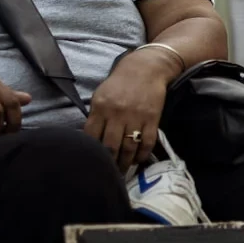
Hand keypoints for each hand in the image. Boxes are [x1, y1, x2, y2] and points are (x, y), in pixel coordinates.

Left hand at [87, 52, 169, 170]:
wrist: (146, 68)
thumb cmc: (120, 83)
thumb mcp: (101, 95)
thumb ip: (96, 116)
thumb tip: (90, 140)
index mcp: (101, 107)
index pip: (92, 136)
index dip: (91, 152)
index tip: (92, 163)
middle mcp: (117, 113)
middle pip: (110, 146)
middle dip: (109, 164)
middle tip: (108, 174)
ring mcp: (136, 117)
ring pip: (129, 147)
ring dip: (125, 163)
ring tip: (122, 172)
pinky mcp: (153, 119)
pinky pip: (147, 142)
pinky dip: (142, 154)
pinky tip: (138, 159)